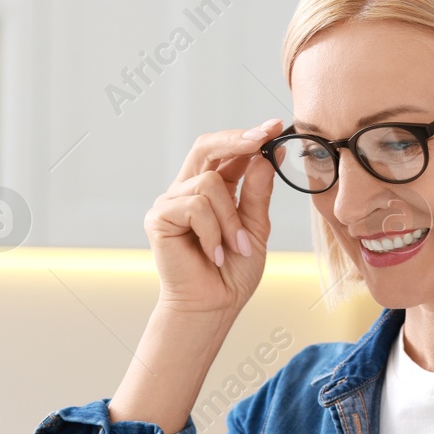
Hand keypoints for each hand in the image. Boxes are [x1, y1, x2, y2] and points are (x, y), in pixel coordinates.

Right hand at [143, 119, 283, 315]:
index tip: (275, 126)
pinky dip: (212, 232)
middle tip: (264, 137)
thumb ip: (258, 193)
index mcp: (211, 190)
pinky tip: (214, 254)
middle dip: (237, 139)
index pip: (226, 152)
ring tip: (235, 247)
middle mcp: (187, 191)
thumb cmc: (231, 274)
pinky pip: (195, 207)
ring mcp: (170, 203)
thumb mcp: (255, 229)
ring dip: (231, 219)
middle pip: (206, 146)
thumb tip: (267, 156)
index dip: (249, 136)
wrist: (212, 307)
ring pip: (209, 184)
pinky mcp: (158, 218)